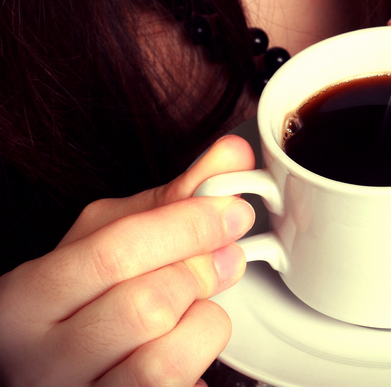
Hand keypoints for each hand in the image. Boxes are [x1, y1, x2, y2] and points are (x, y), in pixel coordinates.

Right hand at [0, 135, 255, 386]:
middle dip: (202, 271)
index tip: (232, 209)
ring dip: (204, 320)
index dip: (188, 224)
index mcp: (28, 299)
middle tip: (227, 255)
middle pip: (148, 304)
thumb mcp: (107, 239)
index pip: (116, 252)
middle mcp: (40, 359)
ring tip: (201, 303)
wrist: (51, 370)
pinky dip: (200, 357)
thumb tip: (232, 156)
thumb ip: (170, 200)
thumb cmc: (78, 301)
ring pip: (167, 359)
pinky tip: (187, 341)